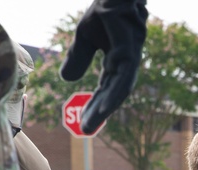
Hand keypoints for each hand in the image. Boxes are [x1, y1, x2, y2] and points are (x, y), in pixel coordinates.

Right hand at [60, 0, 147, 133]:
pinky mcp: (130, 51)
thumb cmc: (104, 9)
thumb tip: (66, 79)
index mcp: (116, 61)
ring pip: (119, 89)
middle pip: (112, 93)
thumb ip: (78, 57)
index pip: (105, 88)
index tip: (84, 121)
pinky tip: (105, 107)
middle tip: (85, 129)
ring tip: (91, 123)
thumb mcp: (84, 36)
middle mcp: (125, 63)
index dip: (95, 104)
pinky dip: (114, 93)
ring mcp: (130, 58)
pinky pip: (123, 77)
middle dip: (99, 111)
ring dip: (106, 108)